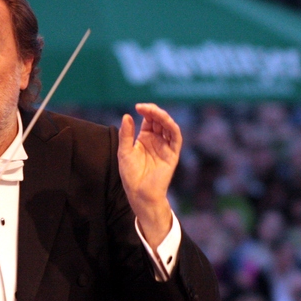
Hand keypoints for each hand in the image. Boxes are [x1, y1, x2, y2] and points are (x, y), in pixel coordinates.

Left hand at [118, 103, 181, 247]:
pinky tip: (164, 121)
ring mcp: (166, 146)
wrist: (139, 193)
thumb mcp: (124, 152)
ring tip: (153, 111)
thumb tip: (127, 115)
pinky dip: (172, 127)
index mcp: (146, 138)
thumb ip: (126, 134)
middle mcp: (157, 140)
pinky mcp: (172, 154)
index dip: (146, 111)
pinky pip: (176, 138)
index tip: (138, 106)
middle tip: (143, 107)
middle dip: (153, 111)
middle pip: (159, 120)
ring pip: (169, 126)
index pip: (149, 119)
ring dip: (163, 117)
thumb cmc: (131, 174)